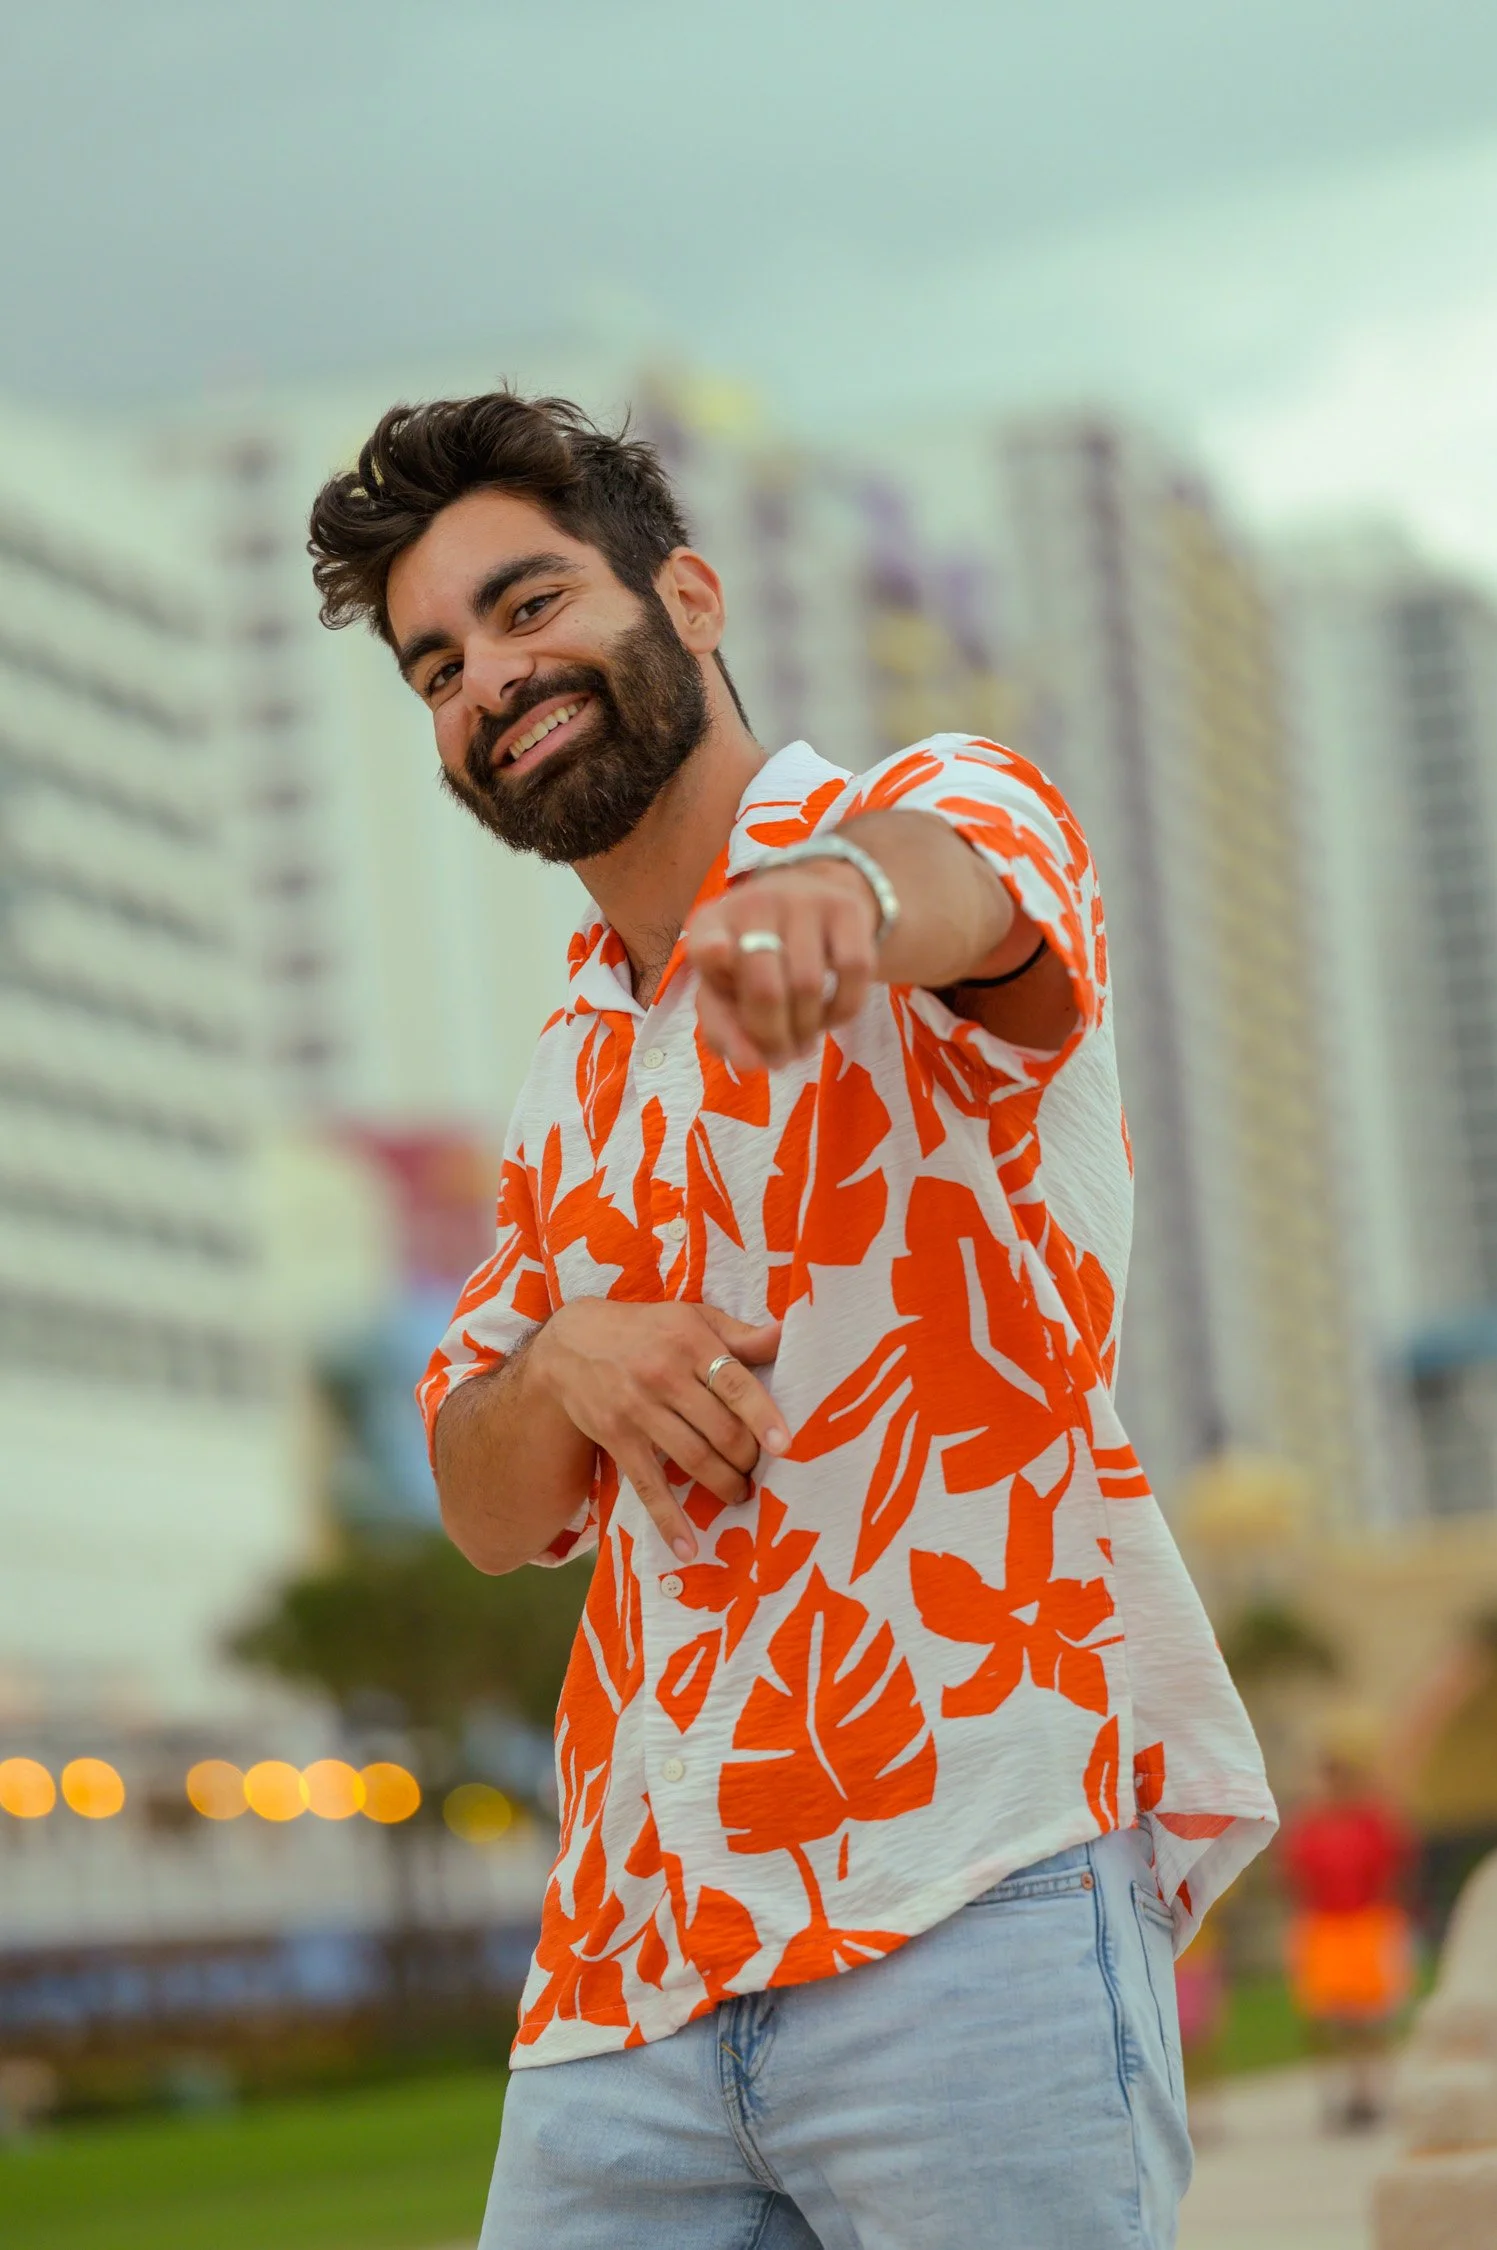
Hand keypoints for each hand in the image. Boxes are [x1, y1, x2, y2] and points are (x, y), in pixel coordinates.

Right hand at [532, 1299, 785, 1561]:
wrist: (573, 1343)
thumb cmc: (648, 1330)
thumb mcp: (693, 1319)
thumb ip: (740, 1335)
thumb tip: (786, 1335)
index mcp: (689, 1342)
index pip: (734, 1384)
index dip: (762, 1416)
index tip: (785, 1445)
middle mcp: (664, 1376)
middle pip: (718, 1429)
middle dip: (747, 1457)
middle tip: (759, 1467)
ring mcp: (638, 1410)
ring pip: (692, 1458)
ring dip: (724, 1484)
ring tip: (740, 1494)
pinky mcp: (617, 1439)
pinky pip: (648, 1485)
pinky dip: (669, 1520)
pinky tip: (687, 1549)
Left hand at [688, 858, 878, 1069]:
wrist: (807, 900)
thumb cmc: (752, 959)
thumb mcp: (725, 990)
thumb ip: (725, 1031)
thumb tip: (751, 1063)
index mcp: (710, 926)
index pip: (707, 938)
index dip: (713, 949)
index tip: (719, 953)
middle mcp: (754, 904)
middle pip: (766, 989)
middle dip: (773, 1037)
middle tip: (779, 1056)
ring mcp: (803, 900)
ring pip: (810, 985)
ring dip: (807, 1030)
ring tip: (802, 1039)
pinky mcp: (846, 907)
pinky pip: (854, 970)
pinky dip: (843, 1009)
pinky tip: (829, 1014)